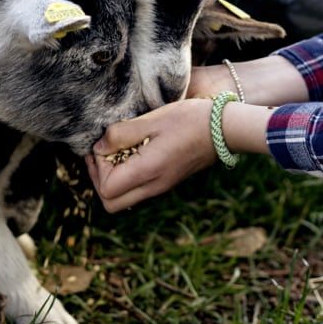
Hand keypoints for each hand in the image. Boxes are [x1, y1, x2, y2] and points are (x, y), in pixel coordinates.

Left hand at [85, 99, 215, 211]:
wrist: (224, 129)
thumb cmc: (190, 120)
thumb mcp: (152, 119)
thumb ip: (121, 134)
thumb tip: (99, 147)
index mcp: (148, 171)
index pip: (106, 189)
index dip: (98, 167)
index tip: (105, 144)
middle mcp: (154, 186)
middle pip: (111, 203)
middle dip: (100, 179)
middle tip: (104, 153)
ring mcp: (161, 186)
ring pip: (123, 198)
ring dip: (113, 178)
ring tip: (119, 149)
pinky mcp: (167, 181)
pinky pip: (138, 189)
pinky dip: (128, 176)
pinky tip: (134, 151)